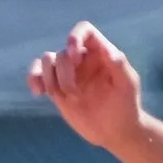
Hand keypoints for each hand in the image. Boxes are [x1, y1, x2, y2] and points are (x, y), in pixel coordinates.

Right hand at [26, 21, 145, 150]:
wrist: (115, 131)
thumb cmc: (126, 105)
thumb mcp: (128, 84)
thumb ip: (119, 64)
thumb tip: (107, 50)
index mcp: (99, 53)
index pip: (84, 31)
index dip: (75, 38)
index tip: (75, 57)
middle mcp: (81, 59)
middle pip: (62, 52)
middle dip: (64, 72)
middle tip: (76, 94)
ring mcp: (67, 74)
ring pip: (47, 60)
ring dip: (50, 78)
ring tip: (62, 96)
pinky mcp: (57, 89)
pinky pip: (38, 75)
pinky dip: (34, 79)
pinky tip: (38, 92)